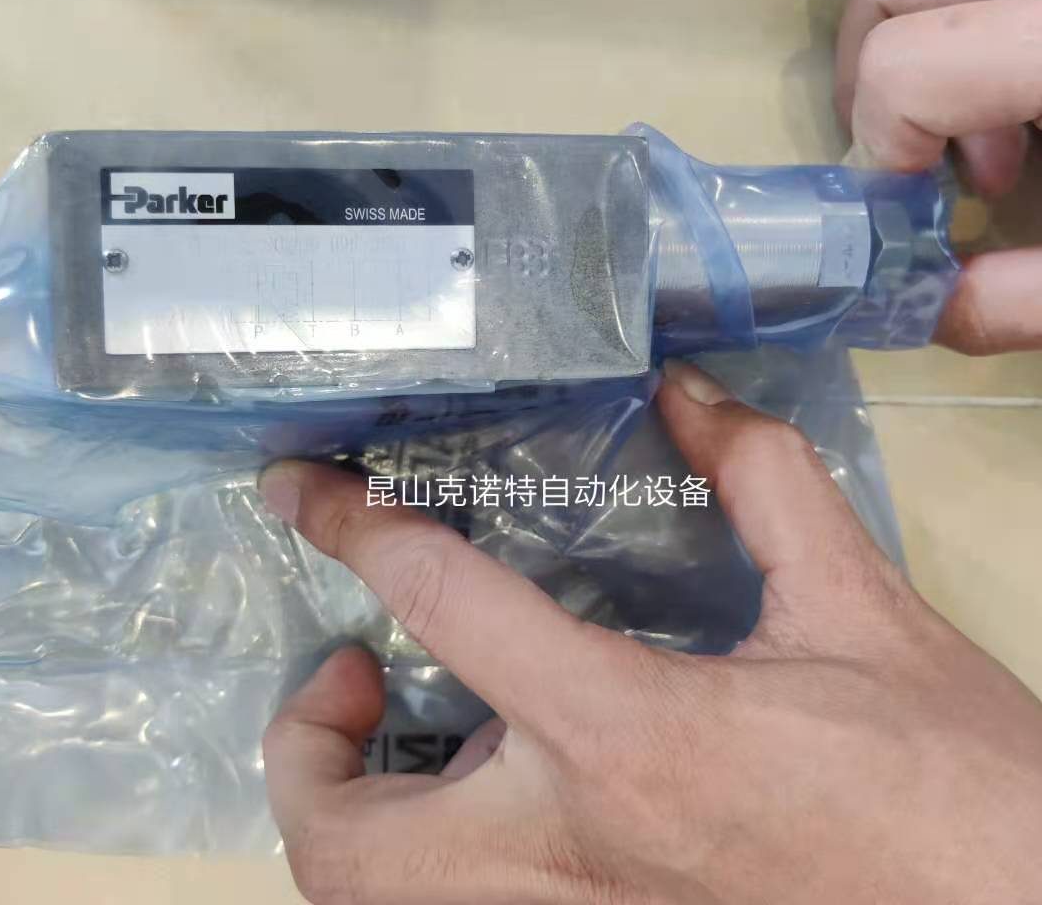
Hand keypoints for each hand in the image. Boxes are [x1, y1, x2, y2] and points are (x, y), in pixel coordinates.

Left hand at [259, 362, 1041, 904]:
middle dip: (304, 745)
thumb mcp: (862, 615)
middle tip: (350, 665)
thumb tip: (694, 397)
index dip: (357, 527)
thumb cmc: (951, 792)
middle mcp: (570, 861)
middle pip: (345, 847)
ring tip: (402, 729)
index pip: (442, 604)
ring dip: (354, 815)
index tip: (306, 493)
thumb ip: (764, 485)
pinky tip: (493, 789)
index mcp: (630, 738)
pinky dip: (432, 856)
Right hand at [836, 0, 1041, 354]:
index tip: (916, 206)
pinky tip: (1026, 111)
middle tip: (915, 159)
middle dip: (869, 76)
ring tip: (987, 142)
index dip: (885, 144)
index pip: (911, 64)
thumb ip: (1024, 301)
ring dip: (917, 52)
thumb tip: (925, 308)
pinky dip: (967, 35)